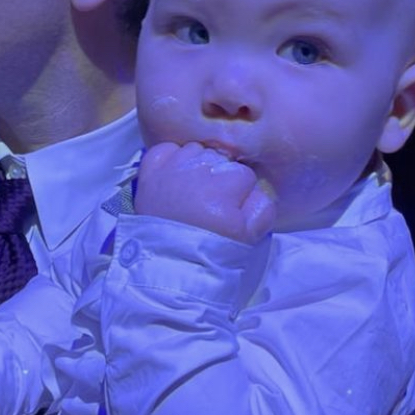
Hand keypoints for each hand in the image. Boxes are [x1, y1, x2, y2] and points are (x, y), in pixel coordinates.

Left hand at [135, 141, 275, 243]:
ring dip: (197, 165)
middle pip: (220, 159)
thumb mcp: (249, 238)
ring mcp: (173, 167)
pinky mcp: (151, 171)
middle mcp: (200, 168)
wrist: (167, 265)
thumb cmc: (211, 252)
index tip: (230, 210)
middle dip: (219, 177)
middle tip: (211, 204)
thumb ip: (264, 209)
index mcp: (227, 184)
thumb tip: (259, 190)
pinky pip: (166, 149)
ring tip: (193, 192)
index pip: (245, 174)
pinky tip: (174, 176)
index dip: (240, 193)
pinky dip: (171, 158)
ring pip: (195, 150)